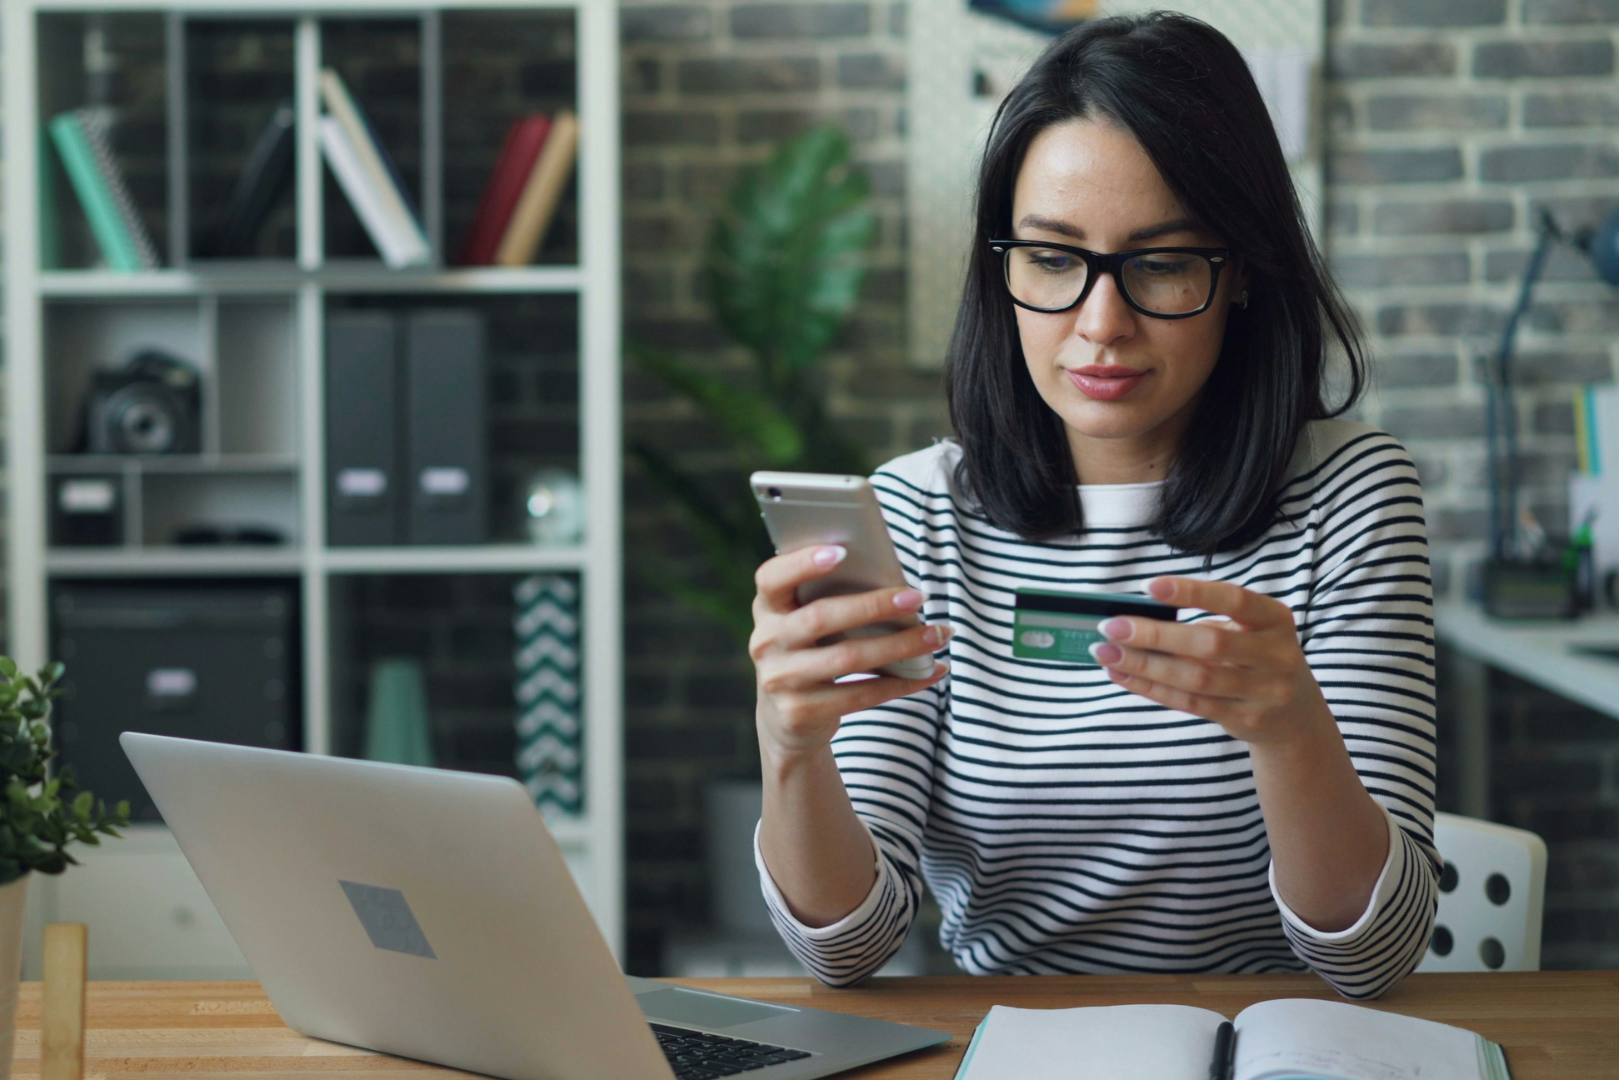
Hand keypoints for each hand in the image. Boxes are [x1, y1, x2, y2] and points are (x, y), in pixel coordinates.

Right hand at [751, 545, 949, 758]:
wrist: (786, 720)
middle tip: (917, 597)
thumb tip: (894, 585)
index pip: (771, 578)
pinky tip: (930, 671)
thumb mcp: (806, 624)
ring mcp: (780, 680)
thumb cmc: (811, 653)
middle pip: (820, 618)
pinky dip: (902, 683)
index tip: (843, 551)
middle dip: (873, 605)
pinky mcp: (800, 712)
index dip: (802, 563)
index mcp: (767, 608)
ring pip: (847, 658)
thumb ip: (830, 600)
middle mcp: (766, 642)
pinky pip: (860, 695)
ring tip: (936, 635)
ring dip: (900, 645)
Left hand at [1087, 577, 1332, 745]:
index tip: (1147, 586)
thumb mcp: (1247, 630)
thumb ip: (1205, 621)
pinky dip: (1151, 687)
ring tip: (1106, 653)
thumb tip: (1137, 617)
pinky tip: (1123, 674)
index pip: (1233, 600)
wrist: (1294, 714)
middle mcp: (1276, 655)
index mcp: (1275, 619)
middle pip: (1209, 643)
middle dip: (1154, 634)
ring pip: (1195, 678)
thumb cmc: (1255, 656)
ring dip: (1144, 665)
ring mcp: (1264, 692)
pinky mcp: (1246, 720)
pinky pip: (1190, 703)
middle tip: (1111, 626)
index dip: (1191, 592)